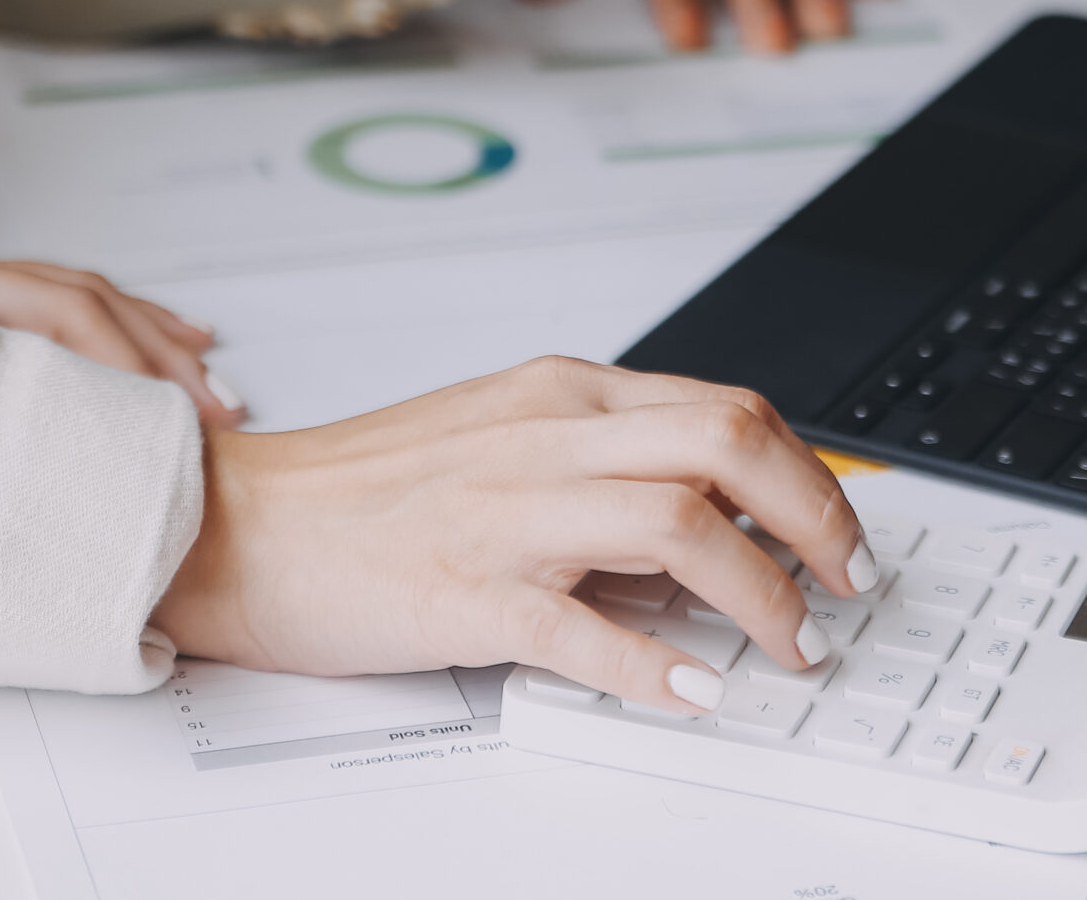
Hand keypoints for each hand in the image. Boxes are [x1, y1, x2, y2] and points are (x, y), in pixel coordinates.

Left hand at [0, 79, 244, 424]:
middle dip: (141, 368)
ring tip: (217, 397)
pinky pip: (58, 283)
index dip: (55, 389)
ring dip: (153, 342)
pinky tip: (174, 335)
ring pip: (74, 293)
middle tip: (202, 431)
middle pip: (60, 308)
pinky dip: (128, 311)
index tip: (110, 449)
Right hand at [150, 357, 877, 712]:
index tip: (841, 534)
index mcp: (563, 394)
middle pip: (730, 444)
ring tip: (790, 646)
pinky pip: (585, 626)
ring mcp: (509, 511)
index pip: (728, 408)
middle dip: (818, 518)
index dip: (810, 474)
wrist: (240, 523)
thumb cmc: (366, 492)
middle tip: (846, 586)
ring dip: (763, 595)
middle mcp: (547, 435)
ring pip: (682, 525)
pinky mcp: (467, 590)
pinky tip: (696, 692)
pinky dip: (657, 664)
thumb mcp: (504, 440)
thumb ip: (603, 466)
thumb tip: (710, 526)